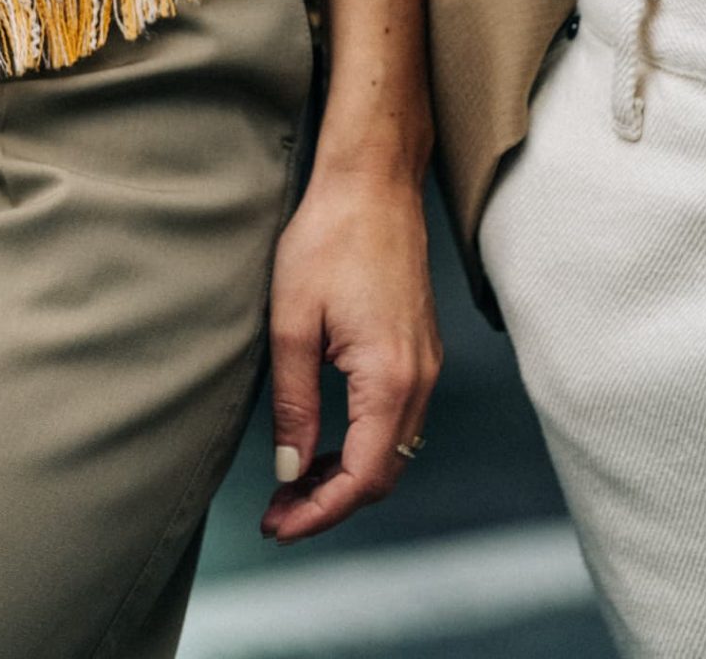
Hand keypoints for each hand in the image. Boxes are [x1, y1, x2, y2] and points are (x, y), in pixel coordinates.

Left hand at [261, 160, 441, 543]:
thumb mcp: (293, 324)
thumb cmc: (330, 236)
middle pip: (384, 473)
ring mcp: (426, 361)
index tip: (279, 525)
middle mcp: (419, 376)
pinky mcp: (420, 346)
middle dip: (331, 503)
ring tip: (295, 482)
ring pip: (394, 449)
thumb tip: (293, 470)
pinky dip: (365, 443)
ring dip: (348, 475)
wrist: (373, 179)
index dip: (319, 513)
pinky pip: (400, 418)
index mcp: (389, 376)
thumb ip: (294, 405)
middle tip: (280, 512)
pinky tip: (328, 439)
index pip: (363, 477)